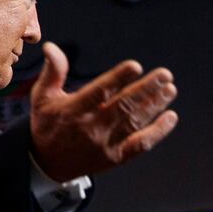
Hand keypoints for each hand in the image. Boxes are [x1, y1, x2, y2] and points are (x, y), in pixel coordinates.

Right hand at [29, 41, 177, 181]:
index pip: (99, 92)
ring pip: (135, 123)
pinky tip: (170, 117)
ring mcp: (105, 144)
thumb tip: (52, 47)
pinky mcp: (116, 157)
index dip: (118, 78)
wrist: (47, 164)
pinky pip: (140, 144)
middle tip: (164, 75)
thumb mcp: (42, 97)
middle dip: (146, 89)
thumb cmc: (48, 125)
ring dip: (155, 105)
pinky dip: (157, 132)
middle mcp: (91, 128)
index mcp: (74, 110)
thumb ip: (53, 72)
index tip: (135, 66)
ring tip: (169, 90)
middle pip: (123, 106)